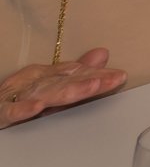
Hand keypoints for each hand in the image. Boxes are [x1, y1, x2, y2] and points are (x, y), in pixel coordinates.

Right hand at [1, 49, 123, 125]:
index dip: (97, 76)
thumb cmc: (16, 96)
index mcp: (43, 78)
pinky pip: (10, 111)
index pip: (75, 76)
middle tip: (111, 79)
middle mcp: (31, 84)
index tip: (120, 76)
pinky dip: (22, 109)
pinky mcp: (0, 112)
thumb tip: (103, 54)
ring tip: (91, 86)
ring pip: (42, 94)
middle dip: (88, 81)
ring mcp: (15, 98)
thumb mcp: (45, 85)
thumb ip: (74, 75)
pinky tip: (38, 106)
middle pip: (63, 83)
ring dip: (66, 91)